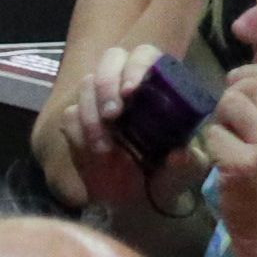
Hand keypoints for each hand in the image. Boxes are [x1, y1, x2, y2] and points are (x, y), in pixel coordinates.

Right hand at [60, 42, 202, 218]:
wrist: (139, 201)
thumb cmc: (168, 177)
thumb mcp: (186, 172)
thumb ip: (187, 163)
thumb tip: (178, 154)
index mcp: (159, 87)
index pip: (145, 55)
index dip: (136, 66)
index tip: (131, 91)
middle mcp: (128, 88)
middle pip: (110, 59)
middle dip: (107, 83)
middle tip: (112, 115)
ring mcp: (101, 103)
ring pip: (86, 85)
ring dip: (92, 114)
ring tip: (105, 147)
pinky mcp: (79, 124)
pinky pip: (70, 115)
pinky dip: (79, 132)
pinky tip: (94, 152)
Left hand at [204, 61, 256, 256]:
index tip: (239, 79)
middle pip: (255, 86)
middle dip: (233, 96)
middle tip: (230, 116)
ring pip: (230, 105)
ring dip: (221, 119)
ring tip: (231, 140)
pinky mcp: (243, 166)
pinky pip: (212, 134)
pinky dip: (211, 145)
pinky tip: (224, 161)